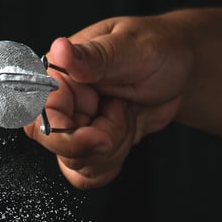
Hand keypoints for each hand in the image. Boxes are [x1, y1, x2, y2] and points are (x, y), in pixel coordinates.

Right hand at [24, 16, 194, 188]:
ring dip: (113, 148)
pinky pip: (87, 173)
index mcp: (60, 72)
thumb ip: (94, 56)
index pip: (39, 117)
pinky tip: (125, 134)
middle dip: (99, 142)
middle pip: (57, 146)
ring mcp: (74, 125)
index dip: (66, 135)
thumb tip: (59, 49)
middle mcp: (61, 100)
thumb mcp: (131, 49)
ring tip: (128, 113)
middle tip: (124, 112)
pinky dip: (111, 163)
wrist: (182, 70)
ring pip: (76, 164)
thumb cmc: (159, 48)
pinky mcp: (88, 144)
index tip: (99, 136)